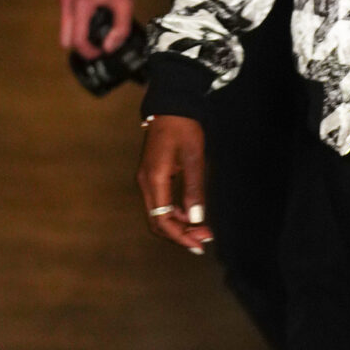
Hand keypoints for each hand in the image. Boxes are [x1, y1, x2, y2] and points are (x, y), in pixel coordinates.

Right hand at [60, 0, 133, 58]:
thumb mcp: (125, 4)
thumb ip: (120, 29)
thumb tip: (109, 48)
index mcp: (81, 6)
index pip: (77, 40)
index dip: (89, 52)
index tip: (101, 53)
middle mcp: (68, 4)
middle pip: (66, 39)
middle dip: (80, 47)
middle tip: (97, 47)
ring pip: (65, 30)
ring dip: (78, 37)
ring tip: (96, 35)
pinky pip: (67, 19)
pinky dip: (77, 26)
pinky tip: (93, 23)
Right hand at [138, 117, 212, 254]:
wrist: (171, 105)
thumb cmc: (183, 128)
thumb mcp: (194, 158)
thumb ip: (194, 189)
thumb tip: (196, 218)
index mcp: (154, 180)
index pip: (162, 220)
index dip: (180, 236)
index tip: (199, 244)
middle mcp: (146, 183)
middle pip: (157, 222)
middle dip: (180, 234)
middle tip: (203, 240)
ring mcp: (147, 180)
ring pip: (158, 214)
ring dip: (179, 225)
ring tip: (202, 229)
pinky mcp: (153, 176)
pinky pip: (161, 203)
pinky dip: (176, 213)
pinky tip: (192, 214)